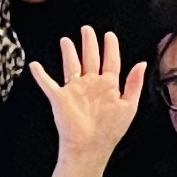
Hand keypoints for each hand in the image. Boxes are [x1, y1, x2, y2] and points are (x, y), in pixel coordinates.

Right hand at [31, 25, 146, 162]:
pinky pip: (48, 83)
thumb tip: (141, 63)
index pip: (111, 61)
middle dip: (89, 43)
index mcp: (108, 86)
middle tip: (87, 29)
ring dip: (68, 52)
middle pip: (90, 58)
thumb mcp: (129, 105)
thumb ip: (134, 83)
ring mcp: (75, 90)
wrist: (90, 147)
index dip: (110, 47)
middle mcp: (91, 85)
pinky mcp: (60, 97)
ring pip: (71, 65)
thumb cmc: (111, 130)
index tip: (109, 35)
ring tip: (66, 40)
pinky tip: (34, 65)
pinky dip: (40, 75)